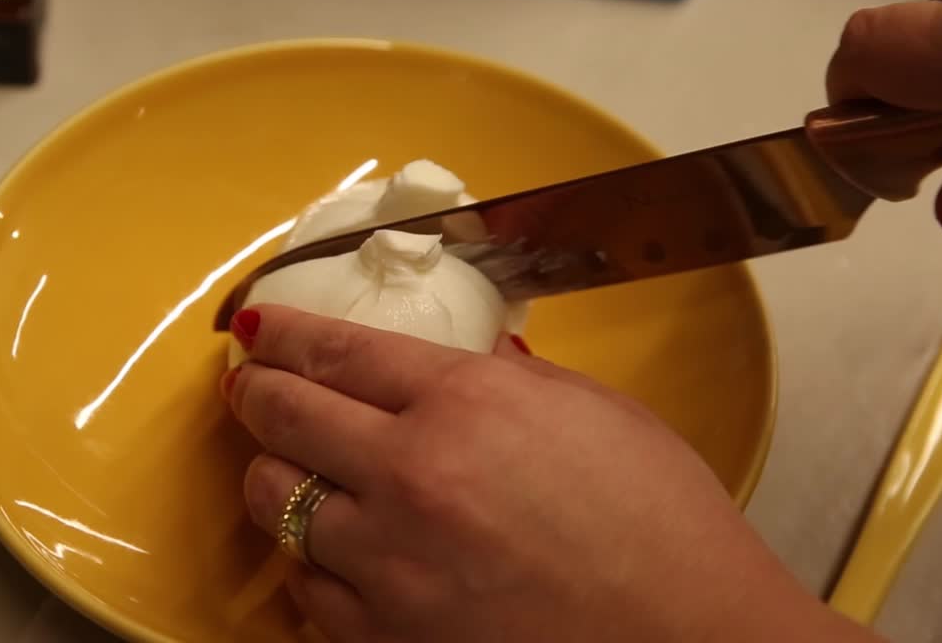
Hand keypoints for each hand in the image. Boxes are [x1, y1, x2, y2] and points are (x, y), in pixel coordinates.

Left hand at [222, 304, 879, 642]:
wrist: (690, 638)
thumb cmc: (664, 525)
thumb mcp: (596, 412)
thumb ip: (511, 377)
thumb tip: (463, 358)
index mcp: (468, 403)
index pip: (338, 349)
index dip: (283, 333)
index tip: (258, 329)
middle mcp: (413, 476)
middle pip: (286, 416)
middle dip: (255, 392)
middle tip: (251, 386)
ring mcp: (392, 564)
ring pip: (276, 504)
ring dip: (273, 478)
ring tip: (286, 470)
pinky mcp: (388, 637)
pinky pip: (307, 592)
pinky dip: (310, 567)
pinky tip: (333, 555)